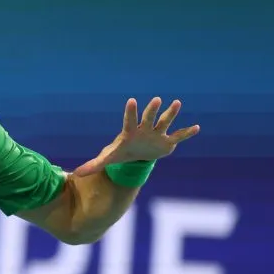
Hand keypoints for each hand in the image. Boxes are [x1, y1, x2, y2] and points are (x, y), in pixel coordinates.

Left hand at [73, 97, 199, 176]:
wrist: (136, 155)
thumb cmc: (121, 153)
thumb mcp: (108, 159)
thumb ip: (93, 165)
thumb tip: (76, 174)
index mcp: (130, 132)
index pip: (129, 120)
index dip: (130, 112)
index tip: (131, 101)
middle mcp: (144, 130)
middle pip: (148, 118)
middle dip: (152, 110)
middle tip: (156, 99)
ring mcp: (156, 134)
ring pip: (164, 122)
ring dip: (171, 114)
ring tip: (177, 103)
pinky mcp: (167, 141)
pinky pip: (178, 136)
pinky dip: (187, 133)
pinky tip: (197, 127)